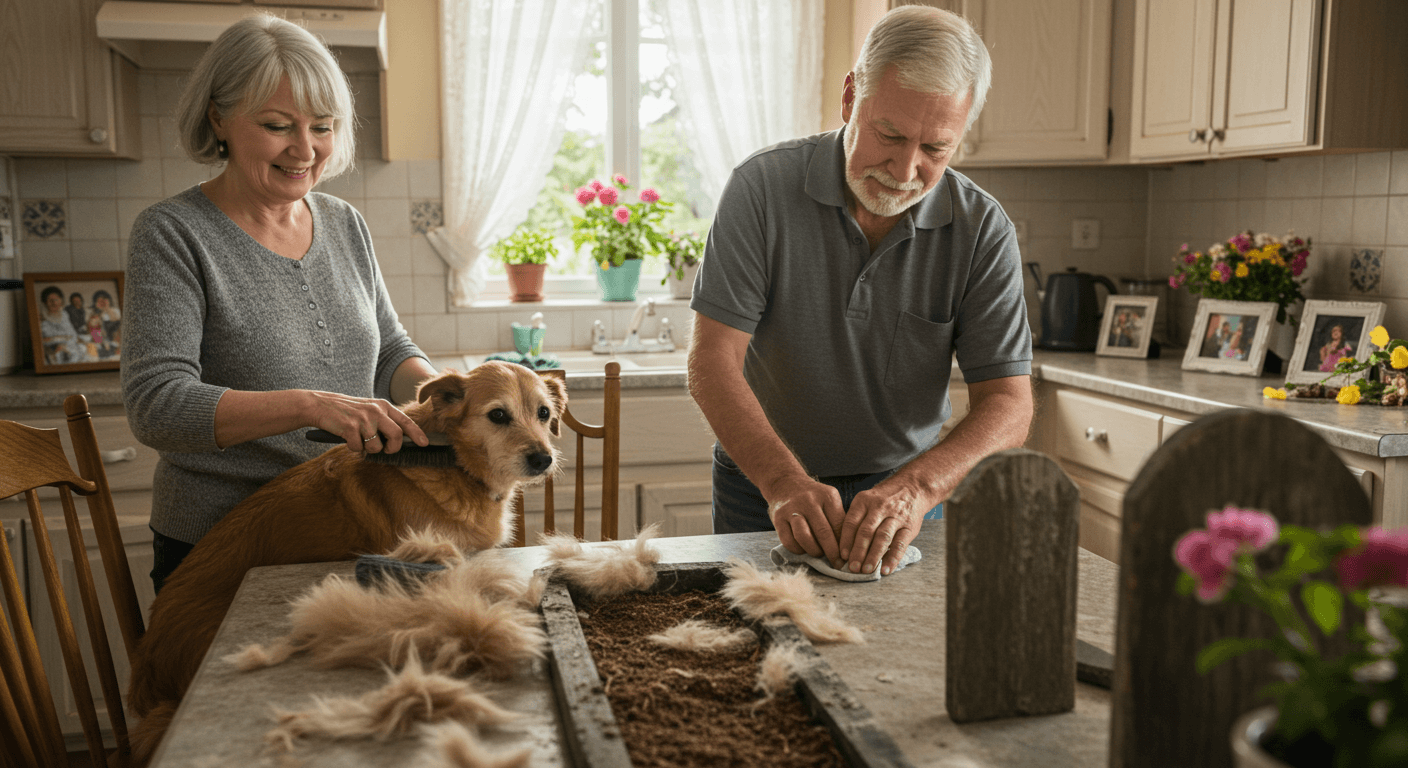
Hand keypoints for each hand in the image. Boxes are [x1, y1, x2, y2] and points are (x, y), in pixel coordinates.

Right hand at [305, 390, 427, 453]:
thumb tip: (401, 439)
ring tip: (360, 440)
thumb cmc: (347, 411)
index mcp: (383, 406)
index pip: (406, 421)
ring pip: (377, 446)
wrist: (320, 405)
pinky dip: (353, 448)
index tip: (425, 443)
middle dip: (393, 448)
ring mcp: (363, 419)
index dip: (417, 434)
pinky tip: (347, 438)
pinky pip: (358, 448)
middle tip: (386, 450)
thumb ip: (385, 420)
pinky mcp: (350, 427)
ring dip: (368, 450)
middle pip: (397, 436)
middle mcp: (376, 411)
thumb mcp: (369, 410)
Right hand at [766, 477, 845, 564]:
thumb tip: (847, 549)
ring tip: (818, 554)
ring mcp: (792, 508)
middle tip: (836, 564)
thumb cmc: (814, 499)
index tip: (848, 558)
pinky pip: (788, 541)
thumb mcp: (829, 501)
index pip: (839, 525)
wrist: (786, 483)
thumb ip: (838, 521)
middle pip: (823, 532)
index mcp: (827, 496)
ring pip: (804, 537)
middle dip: (832, 553)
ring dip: (814, 551)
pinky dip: (798, 550)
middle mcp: (809, 500)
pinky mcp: (778, 517)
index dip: (844, 545)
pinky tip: (803, 549)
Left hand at [838, 482, 925, 575]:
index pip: (851, 522)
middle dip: (858, 551)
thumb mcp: (867, 501)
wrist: (913, 487)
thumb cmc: (884, 499)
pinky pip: (900, 544)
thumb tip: (844, 547)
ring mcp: (895, 517)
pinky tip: (885, 570)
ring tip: (866, 570)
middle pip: (866, 531)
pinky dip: (892, 558)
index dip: (846, 540)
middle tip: (852, 567)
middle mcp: (879, 507)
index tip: (842, 556)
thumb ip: (857, 519)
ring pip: (882, 537)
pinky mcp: (909, 527)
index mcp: (864, 501)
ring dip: (873, 556)